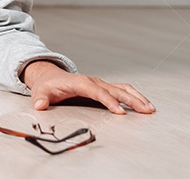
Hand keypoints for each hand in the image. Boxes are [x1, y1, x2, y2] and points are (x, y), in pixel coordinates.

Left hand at [22, 60, 154, 114]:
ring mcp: (100, 84)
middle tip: (145, 111)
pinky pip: (122, 90)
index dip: (109, 101)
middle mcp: (92, 82)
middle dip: (131, 100)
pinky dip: (134, 96)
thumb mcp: (40, 92)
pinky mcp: (103, 88)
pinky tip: (143, 104)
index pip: (97, 92)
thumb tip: (40, 105)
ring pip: (122, 89)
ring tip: (150, 108)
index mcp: (79, 83)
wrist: (49, 76)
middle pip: (115, 90)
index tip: (120, 111)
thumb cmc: (47, 85)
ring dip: (136, 97)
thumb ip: (40, 99)